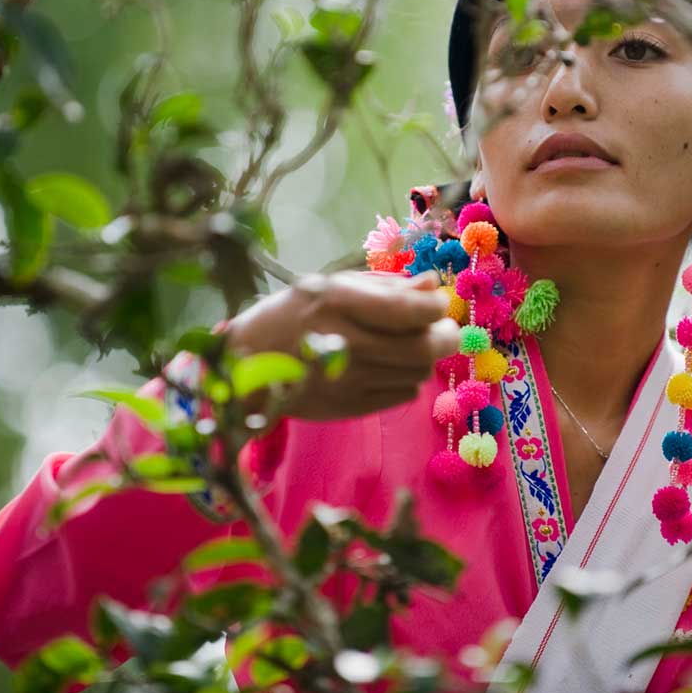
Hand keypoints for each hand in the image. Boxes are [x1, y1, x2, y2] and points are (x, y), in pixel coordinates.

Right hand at [223, 270, 460, 420]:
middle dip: (444, 335)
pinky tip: (390, 366)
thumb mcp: (332, 286)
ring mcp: (347, 379)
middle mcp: (345, 342)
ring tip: (411, 343)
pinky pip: (403, 394)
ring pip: (418, 372)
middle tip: (441, 328)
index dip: (435, 306)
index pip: (410, 309)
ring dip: (425, 356)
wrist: (247, 364)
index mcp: (337, 302)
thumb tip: (431, 285)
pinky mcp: (349, 407)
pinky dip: (408, 378)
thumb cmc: (293, 314)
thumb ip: (386, 286)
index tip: (435, 301)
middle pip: (422, 348)